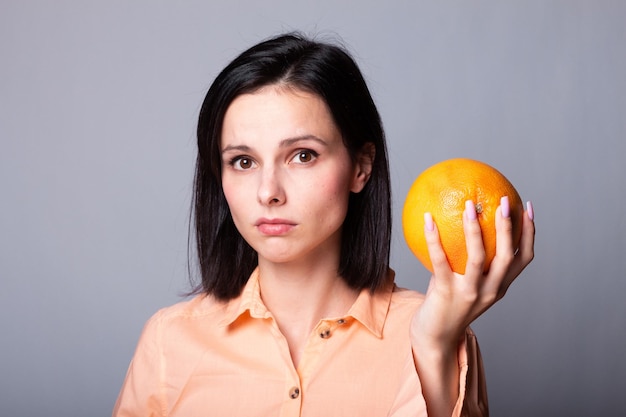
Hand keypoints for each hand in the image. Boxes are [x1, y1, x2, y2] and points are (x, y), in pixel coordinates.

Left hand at [409, 197, 534, 416]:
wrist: (434, 337)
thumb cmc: (448, 303)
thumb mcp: (465, 280)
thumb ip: (467, 258)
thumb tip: (462, 220)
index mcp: (500, 285)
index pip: (523, 257)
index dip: (529, 232)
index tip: (526, 207)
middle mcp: (490, 290)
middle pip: (506, 255)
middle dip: (508, 226)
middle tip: (502, 201)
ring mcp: (470, 293)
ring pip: (479, 257)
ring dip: (475, 229)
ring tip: (469, 205)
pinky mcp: (447, 293)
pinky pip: (441, 261)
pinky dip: (434, 238)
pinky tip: (428, 219)